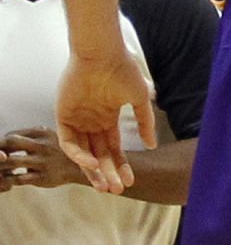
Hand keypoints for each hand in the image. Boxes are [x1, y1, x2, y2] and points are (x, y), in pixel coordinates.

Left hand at [0, 128, 85, 190]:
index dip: (1, 145)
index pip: (11, 136)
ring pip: (10, 162)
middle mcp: (41, 145)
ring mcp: (42, 161)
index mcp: (42, 133)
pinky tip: (9, 182)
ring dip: (1, 168)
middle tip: (0, 161)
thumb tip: (6, 138)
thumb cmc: (61, 152)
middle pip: (8, 143)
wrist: (83, 169)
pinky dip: (7, 181)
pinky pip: (17, 179)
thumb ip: (31, 136)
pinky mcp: (43, 177)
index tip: (2, 153)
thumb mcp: (50, 137)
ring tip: (2, 172)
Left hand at [55, 51, 154, 193]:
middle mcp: (92, 122)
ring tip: (105, 185)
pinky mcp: (63, 118)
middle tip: (117, 190)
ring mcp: (77, 121)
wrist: (102, 55)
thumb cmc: (124, 72)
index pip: (114, 148)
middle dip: (108, 173)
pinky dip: (79, 155)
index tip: (131, 180)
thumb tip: (152, 144)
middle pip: (99, 155)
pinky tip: (92, 163)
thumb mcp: (140, 98)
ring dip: (94, 170)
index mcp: (109, 118)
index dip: (122, 164)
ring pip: (84, 154)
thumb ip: (145, 122)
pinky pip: (70, 143)